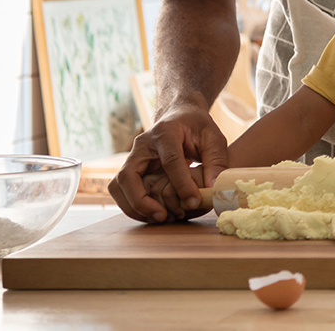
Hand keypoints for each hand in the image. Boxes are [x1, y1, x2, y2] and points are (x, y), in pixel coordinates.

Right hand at [108, 101, 228, 222]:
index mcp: (165, 132)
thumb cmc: (197, 127)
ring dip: (133, 207)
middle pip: (128, 175)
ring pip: (118, 185)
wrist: (180, 116)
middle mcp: (143, 144)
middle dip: (141, 201)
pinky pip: (122, 190)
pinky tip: (153, 214)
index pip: (169, 160)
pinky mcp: (131, 168)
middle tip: (163, 216)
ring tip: (159, 218)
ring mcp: (133, 156)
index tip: (193, 201)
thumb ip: (216, 160)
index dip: (181, 183)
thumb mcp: (213, 138)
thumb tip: (213, 188)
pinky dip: (133, 206)